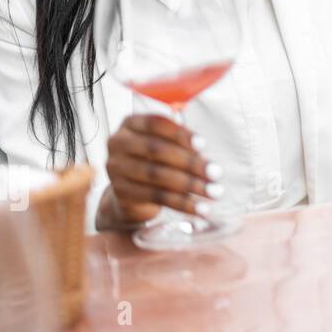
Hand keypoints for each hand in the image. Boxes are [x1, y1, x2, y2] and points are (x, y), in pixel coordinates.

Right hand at [97, 114, 223, 230]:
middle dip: (190, 162)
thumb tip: (202, 148)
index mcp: (130, 123)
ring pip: (157, 175)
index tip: (204, 145)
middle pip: (157, 150)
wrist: (132, 192)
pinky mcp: (120, 192)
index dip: (180, 134)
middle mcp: (117, 143)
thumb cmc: (156, 160)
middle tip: (216, 173)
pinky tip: (199, 208)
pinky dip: (181, 203)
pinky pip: (155, 196)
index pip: (156, 123)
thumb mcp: (167, 144)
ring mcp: (115, 168)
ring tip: (213, 192)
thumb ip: (181, 140)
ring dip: (190, 184)